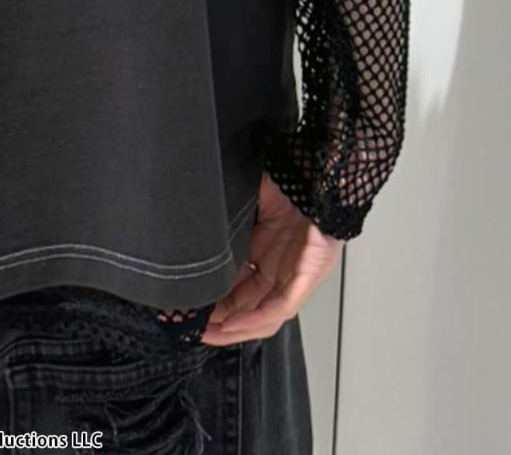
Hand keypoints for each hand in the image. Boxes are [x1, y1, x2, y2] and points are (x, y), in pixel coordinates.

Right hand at [199, 172, 341, 345]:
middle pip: (246, 305)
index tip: (190, 304)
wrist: (320, 178)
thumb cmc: (291, 184)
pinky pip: (279, 307)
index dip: (214, 298)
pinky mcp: (307, 279)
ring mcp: (293, 276)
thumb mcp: (250, 199)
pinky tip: (233, 324)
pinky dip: (255, 318)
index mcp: (265, 251)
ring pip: (262, 315)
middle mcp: (279, 269)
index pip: (236, 284)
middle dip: (218, 320)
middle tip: (190, 325)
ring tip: (208, 333)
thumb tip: (198, 208)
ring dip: (234, 328)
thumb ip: (230, 211)